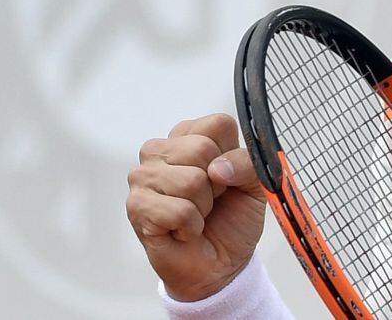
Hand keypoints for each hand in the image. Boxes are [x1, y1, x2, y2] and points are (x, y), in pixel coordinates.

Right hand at [127, 113, 266, 300]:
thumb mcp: (254, 185)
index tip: (226, 178)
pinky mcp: (136, 206)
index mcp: (188, 135)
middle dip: (216, 184)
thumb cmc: (231, 220)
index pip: (218, 124)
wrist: (219, 266)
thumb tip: (217, 168)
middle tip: (209, 201)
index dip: (231, 155)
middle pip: (202, 149)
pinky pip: (180, 210)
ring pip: (191, 180)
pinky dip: (191, 227)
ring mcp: (143, 176)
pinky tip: (183, 231)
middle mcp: (160, 150)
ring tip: (196, 215)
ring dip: (203, 208)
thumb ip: (247, 163)